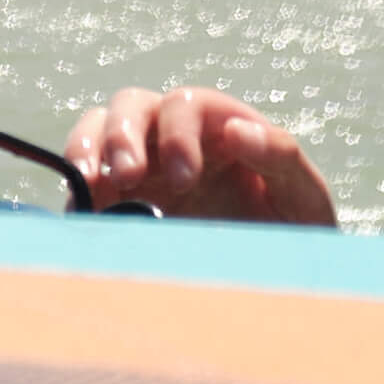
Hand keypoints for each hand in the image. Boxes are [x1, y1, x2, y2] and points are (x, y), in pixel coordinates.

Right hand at [63, 87, 337, 225]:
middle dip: (123, 136)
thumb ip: (281, 157)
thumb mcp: (304, 195)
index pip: (185, 104)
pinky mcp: (117, 202)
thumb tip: (237, 130)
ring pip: (97, 130)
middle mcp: (171, 135)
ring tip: (88, 186)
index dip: (178, 134)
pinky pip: (85, 185)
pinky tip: (84, 218)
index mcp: (217, 125)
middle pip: (131, 107)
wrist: (276, 280)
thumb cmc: (294, 230)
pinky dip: (78, 195)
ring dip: (87, 150)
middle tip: (127, 177)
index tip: (184, 178)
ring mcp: (141, 166)